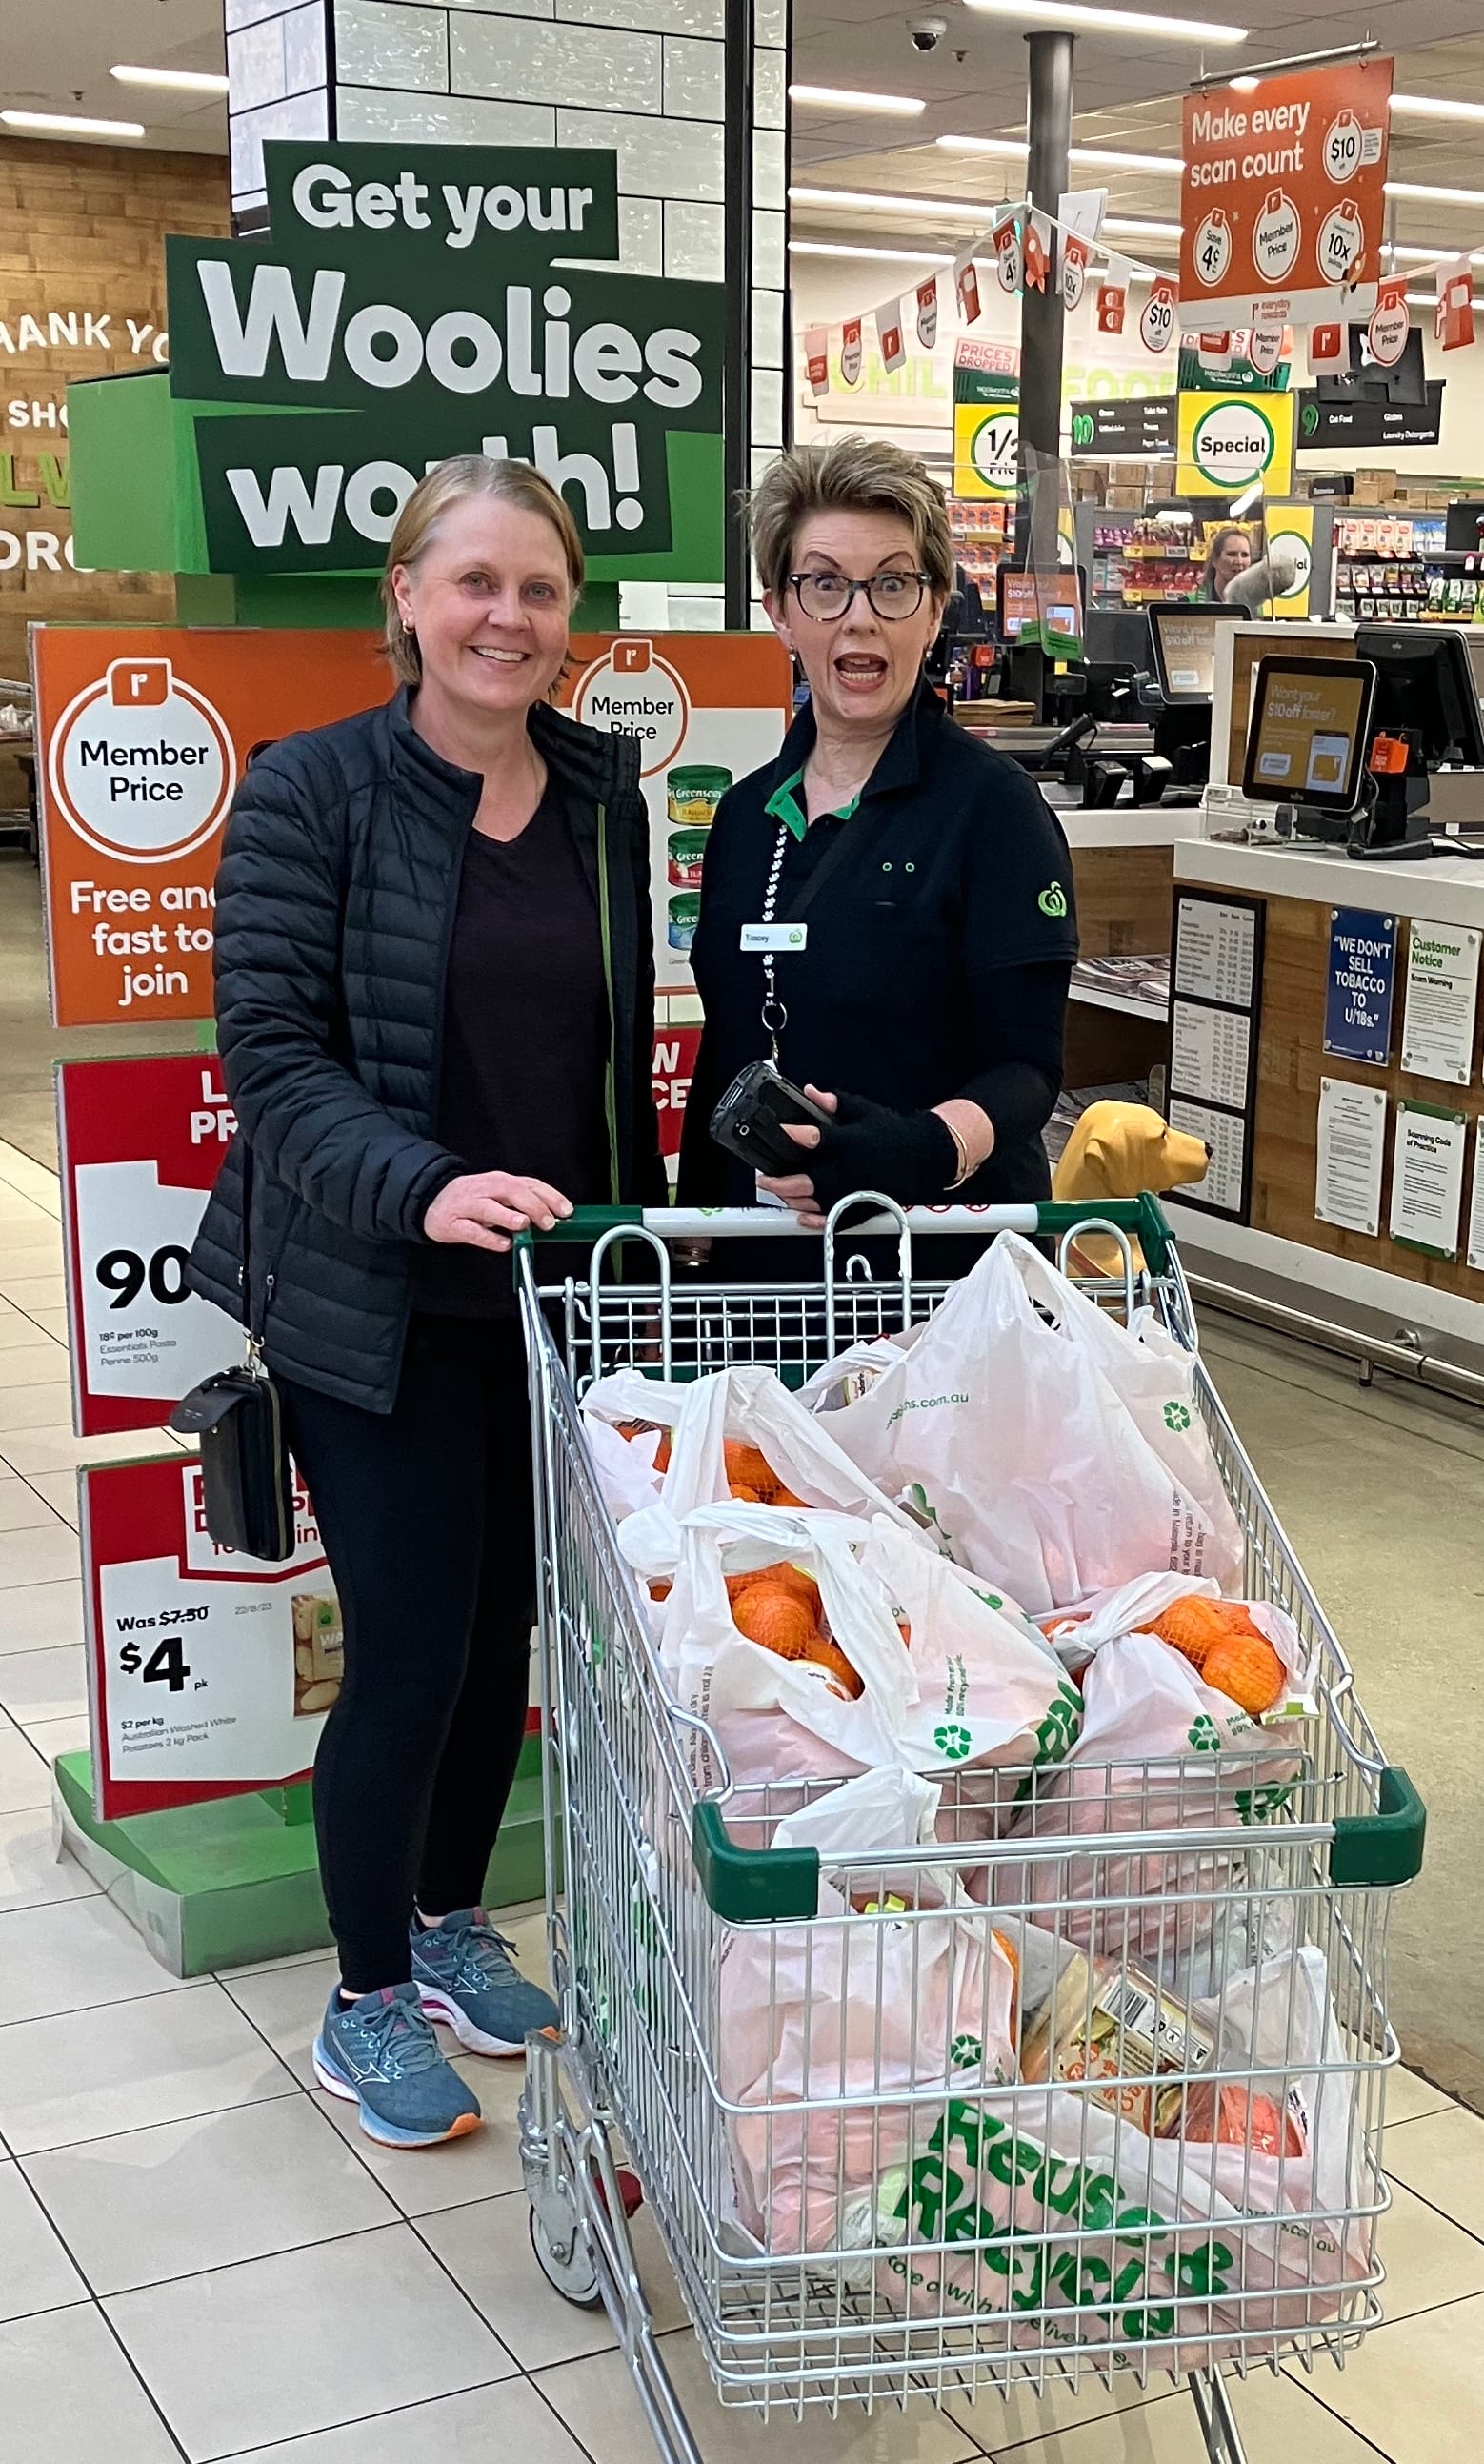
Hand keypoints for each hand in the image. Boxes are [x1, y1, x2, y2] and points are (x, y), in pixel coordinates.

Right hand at [423, 1171, 571, 1252]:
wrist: (431, 1200)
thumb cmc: (470, 1200)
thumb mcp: (498, 1196)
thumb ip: (522, 1203)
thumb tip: (552, 1216)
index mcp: (500, 1182)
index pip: (529, 1184)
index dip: (550, 1196)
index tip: (566, 1210)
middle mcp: (485, 1189)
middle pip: (512, 1191)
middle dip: (533, 1206)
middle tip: (549, 1221)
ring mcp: (468, 1205)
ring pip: (489, 1207)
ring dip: (508, 1216)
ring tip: (524, 1224)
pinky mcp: (454, 1223)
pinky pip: (473, 1231)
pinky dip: (489, 1238)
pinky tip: (503, 1244)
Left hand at [758, 1088, 958, 1224]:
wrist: (927, 1157)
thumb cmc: (897, 1135)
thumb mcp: (864, 1111)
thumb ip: (834, 1103)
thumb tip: (811, 1093)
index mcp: (847, 1143)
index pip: (809, 1139)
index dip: (788, 1135)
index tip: (776, 1132)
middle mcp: (847, 1171)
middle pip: (803, 1182)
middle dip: (778, 1181)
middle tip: (765, 1177)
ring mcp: (852, 1193)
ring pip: (812, 1203)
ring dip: (790, 1199)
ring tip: (778, 1191)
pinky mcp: (861, 1208)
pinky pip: (832, 1220)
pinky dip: (814, 1221)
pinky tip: (801, 1216)